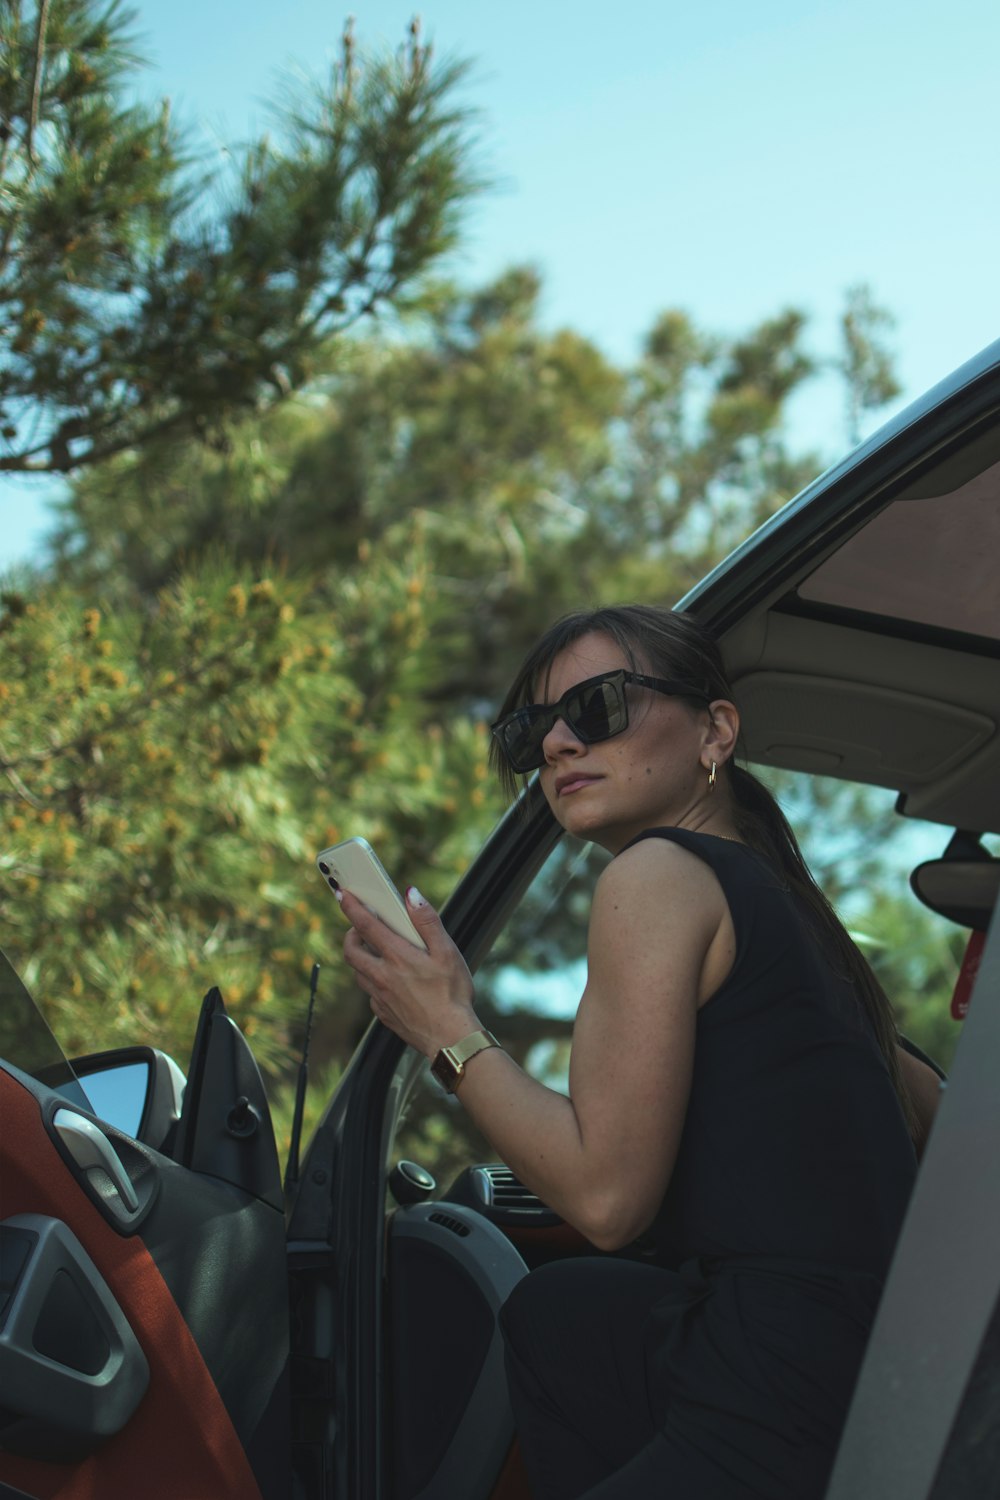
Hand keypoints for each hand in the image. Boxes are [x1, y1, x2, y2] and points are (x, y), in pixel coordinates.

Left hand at [340, 885, 478, 1057]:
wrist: (450, 1039)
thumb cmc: (453, 995)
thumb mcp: (447, 952)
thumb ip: (427, 921)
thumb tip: (411, 895)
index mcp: (397, 957)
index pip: (365, 925)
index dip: (351, 906)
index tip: (342, 894)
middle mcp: (382, 976)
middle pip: (351, 950)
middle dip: (351, 934)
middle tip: (361, 927)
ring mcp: (380, 997)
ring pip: (358, 972)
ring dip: (361, 958)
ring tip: (377, 952)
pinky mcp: (384, 1014)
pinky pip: (370, 993)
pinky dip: (374, 981)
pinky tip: (390, 981)